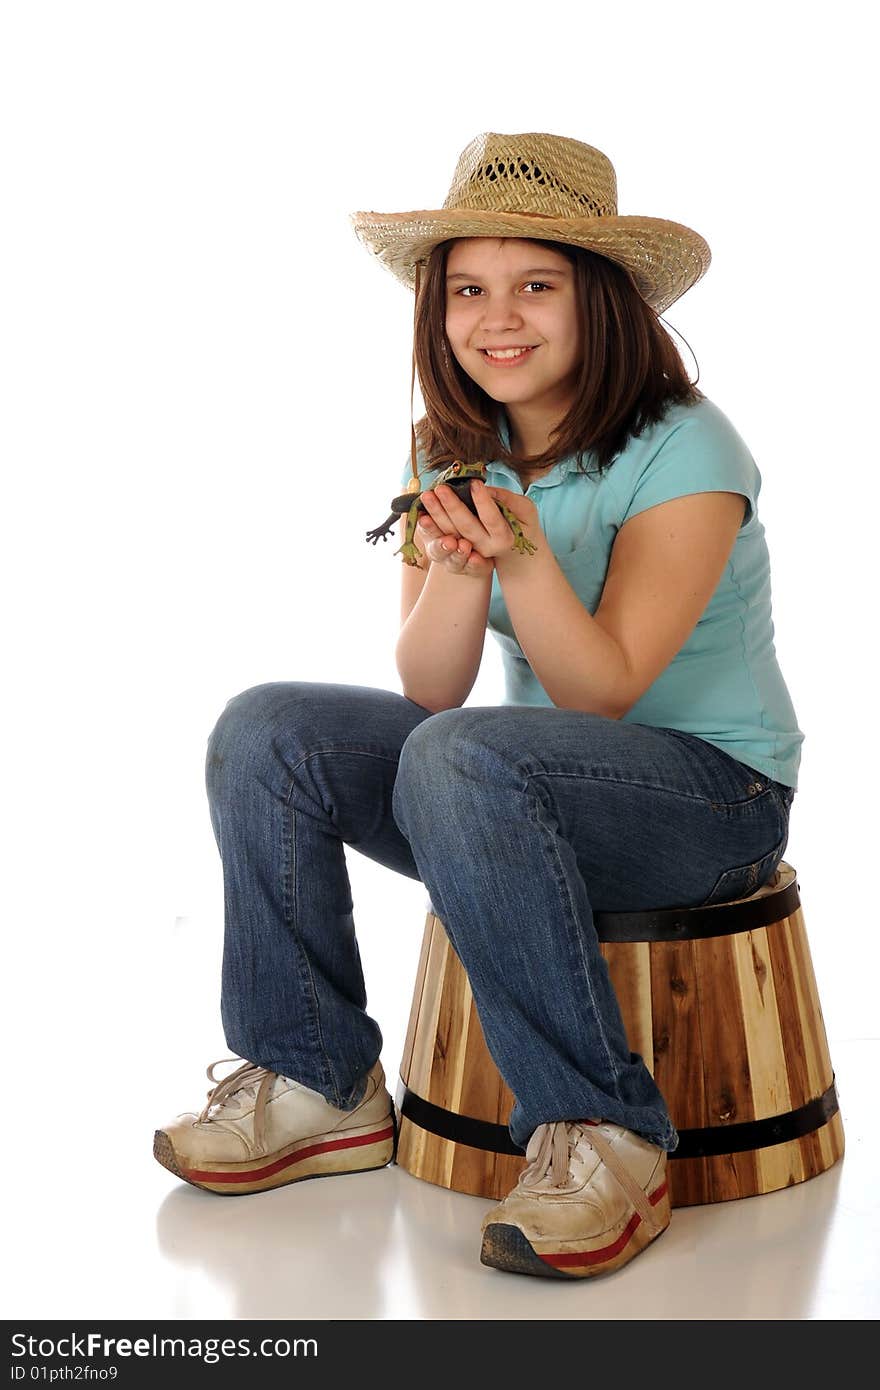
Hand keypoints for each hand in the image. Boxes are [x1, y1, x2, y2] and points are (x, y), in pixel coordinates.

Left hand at [420, 481, 540, 571]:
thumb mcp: (523, 510)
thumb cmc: (519, 522)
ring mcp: (467, 551)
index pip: (492, 519)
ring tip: (427, 496)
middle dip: (452, 506)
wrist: (509, 548)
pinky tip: (421, 514)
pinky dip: (430, 527)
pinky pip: (439, 539)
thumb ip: (508, 500)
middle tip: (441, 488)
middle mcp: (484, 548)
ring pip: (450, 533)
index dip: (484, 502)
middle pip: (466, 527)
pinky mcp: (454, 550)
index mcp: (503, 538)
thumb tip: (486, 488)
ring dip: (436, 515)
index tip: (475, 483)